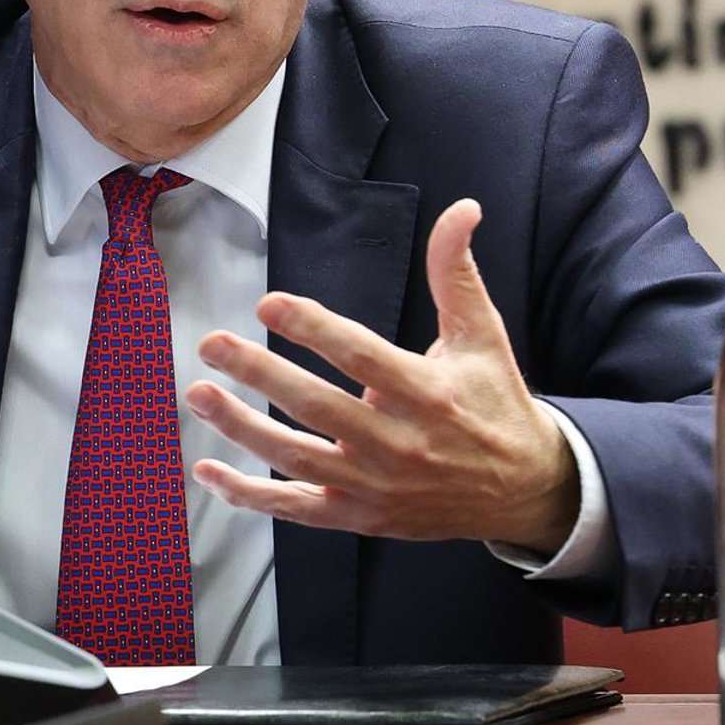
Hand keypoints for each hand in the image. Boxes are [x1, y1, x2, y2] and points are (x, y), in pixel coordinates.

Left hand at [183, 199, 579, 552]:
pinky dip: (250, 494)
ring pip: (298, 458)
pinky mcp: (361, 516)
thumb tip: (462, 208)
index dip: (313, 329)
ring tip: (199, 394)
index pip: (360, 357)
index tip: (269, 304)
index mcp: (427, 393)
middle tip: (213, 344)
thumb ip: (456, 272)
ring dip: (242, 428)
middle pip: (318, 407)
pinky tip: (207, 469)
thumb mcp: (481, 334)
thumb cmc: (494, 402)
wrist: (524, 491)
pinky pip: (297, 508)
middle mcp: (399, 444)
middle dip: (260, 374)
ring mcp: (376, 486)